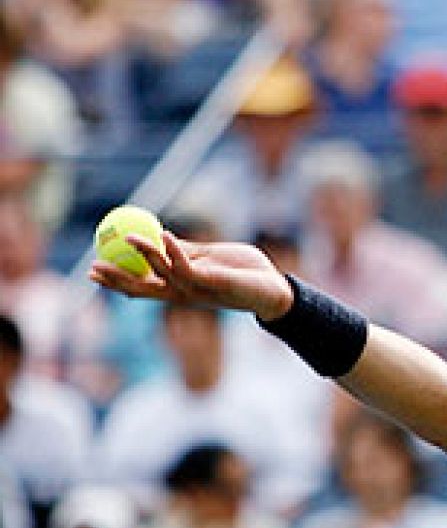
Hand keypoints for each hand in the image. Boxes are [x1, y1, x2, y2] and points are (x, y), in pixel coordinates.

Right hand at [89, 231, 293, 320]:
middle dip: (118, 280)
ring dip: (144, 254)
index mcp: (180, 288)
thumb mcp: (208, 258)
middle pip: (143, 290)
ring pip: (162, 274)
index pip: (142, 287)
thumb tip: (159, 235)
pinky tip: (163, 234)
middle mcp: (184, 293)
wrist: (274, 287)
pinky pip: (188, 266)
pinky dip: (174, 250)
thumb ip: (185, 251)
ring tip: (127, 235)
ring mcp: (197, 290)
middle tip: (93, 267)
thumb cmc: (243, 273)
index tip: (92, 270)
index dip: (117, 281)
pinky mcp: (212, 282)